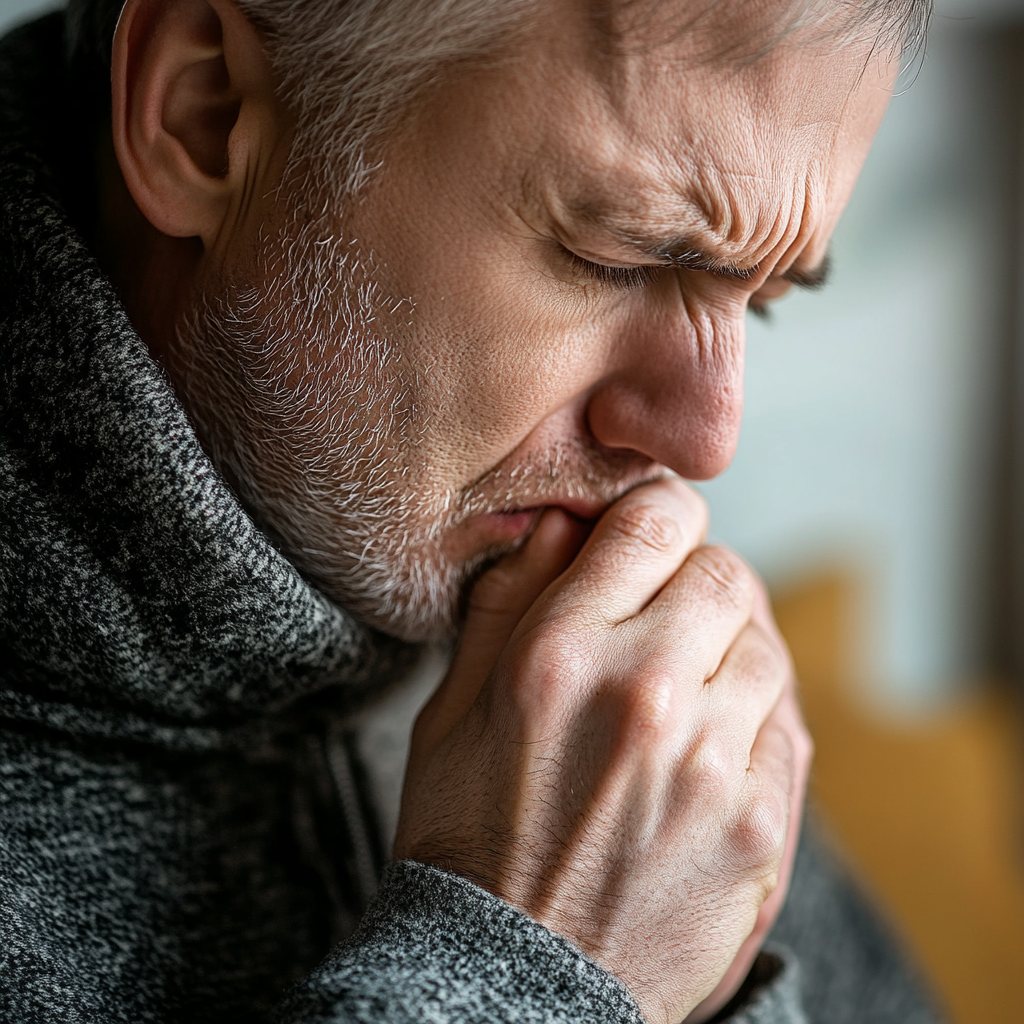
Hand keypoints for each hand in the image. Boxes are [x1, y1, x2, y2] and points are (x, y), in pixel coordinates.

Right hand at [395, 478, 807, 1023]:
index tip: (654, 532)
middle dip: (699, 580)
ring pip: (765, 646)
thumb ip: (507, 601)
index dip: (660, 514)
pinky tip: (712, 745)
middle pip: (725, 575)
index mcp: (558, 656)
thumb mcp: (452, 710)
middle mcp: (643, 695)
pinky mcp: (759, 826)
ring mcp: (710, 763)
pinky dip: (757, 718)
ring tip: (686, 690)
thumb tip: (558, 523)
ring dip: (730, 652)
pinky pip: (789, 727)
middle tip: (670, 615)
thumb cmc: (469, 840)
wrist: (517, 982)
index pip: (652, 525)